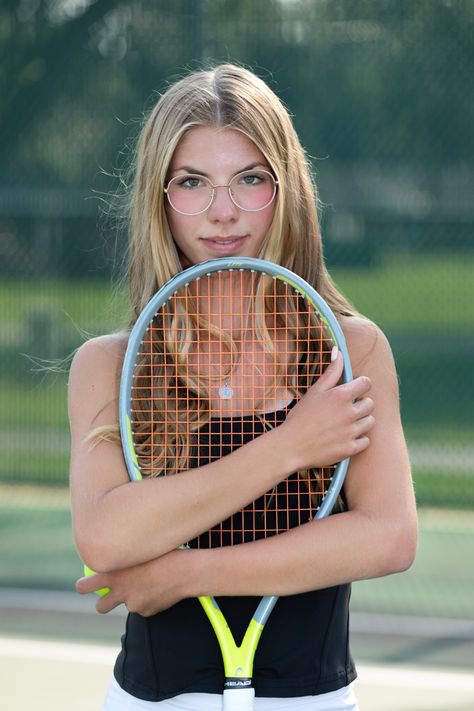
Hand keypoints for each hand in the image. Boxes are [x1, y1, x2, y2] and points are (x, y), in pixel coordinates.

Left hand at [76, 549, 188, 615]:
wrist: (185, 571)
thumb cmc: (163, 552)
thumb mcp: (138, 550)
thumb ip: (125, 556)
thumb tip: (117, 553)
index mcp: (113, 574)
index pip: (85, 586)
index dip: (83, 586)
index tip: (86, 584)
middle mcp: (120, 592)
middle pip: (100, 607)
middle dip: (103, 602)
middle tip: (110, 595)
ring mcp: (133, 604)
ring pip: (128, 604)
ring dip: (133, 598)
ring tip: (150, 582)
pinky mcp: (147, 612)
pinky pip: (145, 606)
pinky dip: (150, 599)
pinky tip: (162, 586)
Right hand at [281, 351, 373, 469]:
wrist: (291, 446)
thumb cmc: (300, 417)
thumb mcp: (314, 391)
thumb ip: (331, 372)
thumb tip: (338, 351)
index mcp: (341, 396)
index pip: (367, 383)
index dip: (360, 385)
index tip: (352, 391)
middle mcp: (349, 413)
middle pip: (370, 403)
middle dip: (361, 404)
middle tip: (346, 409)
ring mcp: (351, 432)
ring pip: (370, 422)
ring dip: (361, 421)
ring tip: (346, 423)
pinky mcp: (350, 448)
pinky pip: (366, 441)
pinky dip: (358, 439)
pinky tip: (345, 437)